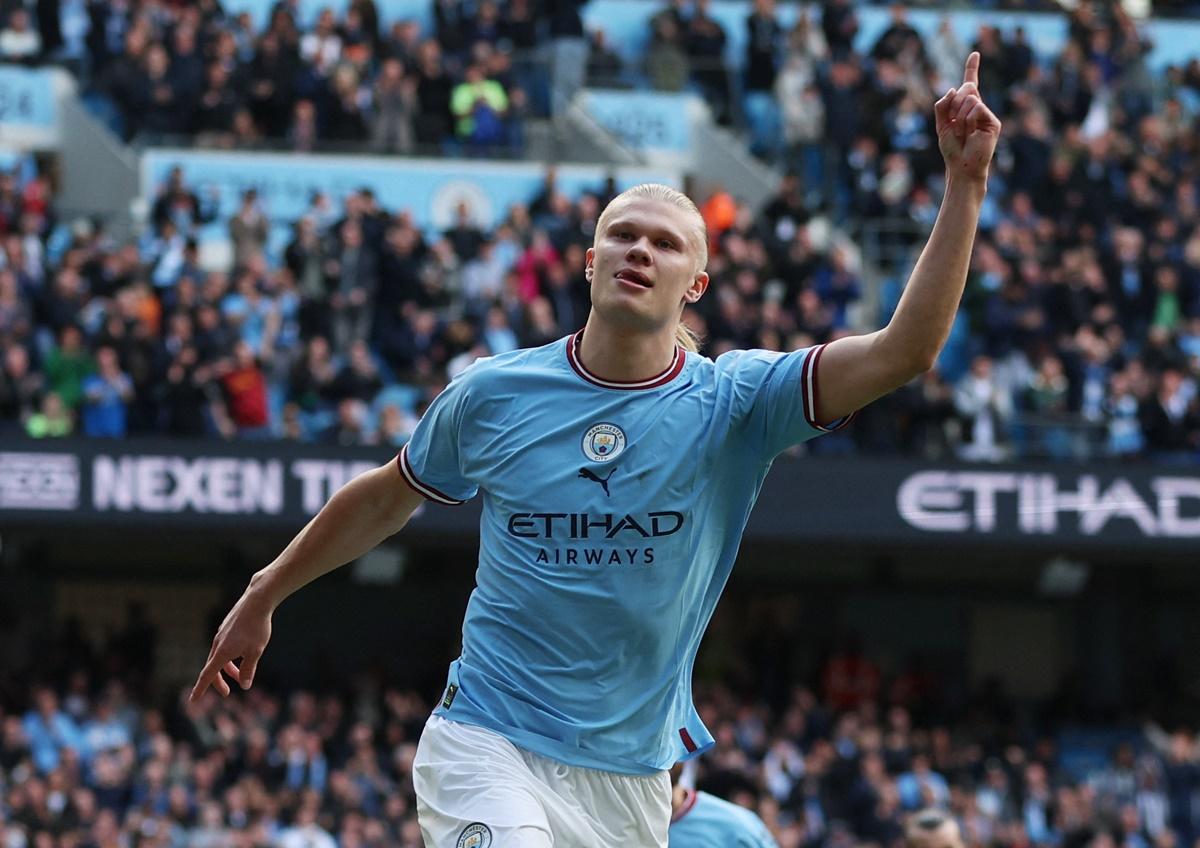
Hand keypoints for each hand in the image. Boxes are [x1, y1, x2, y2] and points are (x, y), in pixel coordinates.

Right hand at [190, 583, 273, 700]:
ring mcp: (221, 635)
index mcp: (222, 652)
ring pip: (220, 657)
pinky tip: (242, 655)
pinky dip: (230, 656)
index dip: (200, 689)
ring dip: (228, 669)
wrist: (257, 601)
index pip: (207, 675)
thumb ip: (248, 669)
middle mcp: (218, 644)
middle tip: (227, 693)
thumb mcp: (255, 651)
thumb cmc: (257, 627)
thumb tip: (244, 685)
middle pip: (213, 668)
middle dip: (219, 682)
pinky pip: (224, 647)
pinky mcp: (226, 629)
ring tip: (240, 675)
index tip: (193, 701)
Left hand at [934, 52, 1000, 182]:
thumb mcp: (941, 125)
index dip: (972, 68)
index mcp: (965, 108)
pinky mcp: (993, 121)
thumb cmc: (952, 149)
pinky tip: (971, 132)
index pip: (970, 84)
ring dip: (960, 116)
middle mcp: (978, 107)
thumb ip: (942, 105)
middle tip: (955, 125)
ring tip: (963, 132)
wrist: (961, 166)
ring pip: (970, 98)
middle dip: (954, 105)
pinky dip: (968, 119)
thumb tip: (954, 88)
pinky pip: (977, 107)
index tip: (974, 54)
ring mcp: (986, 114)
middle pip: (965, 89)